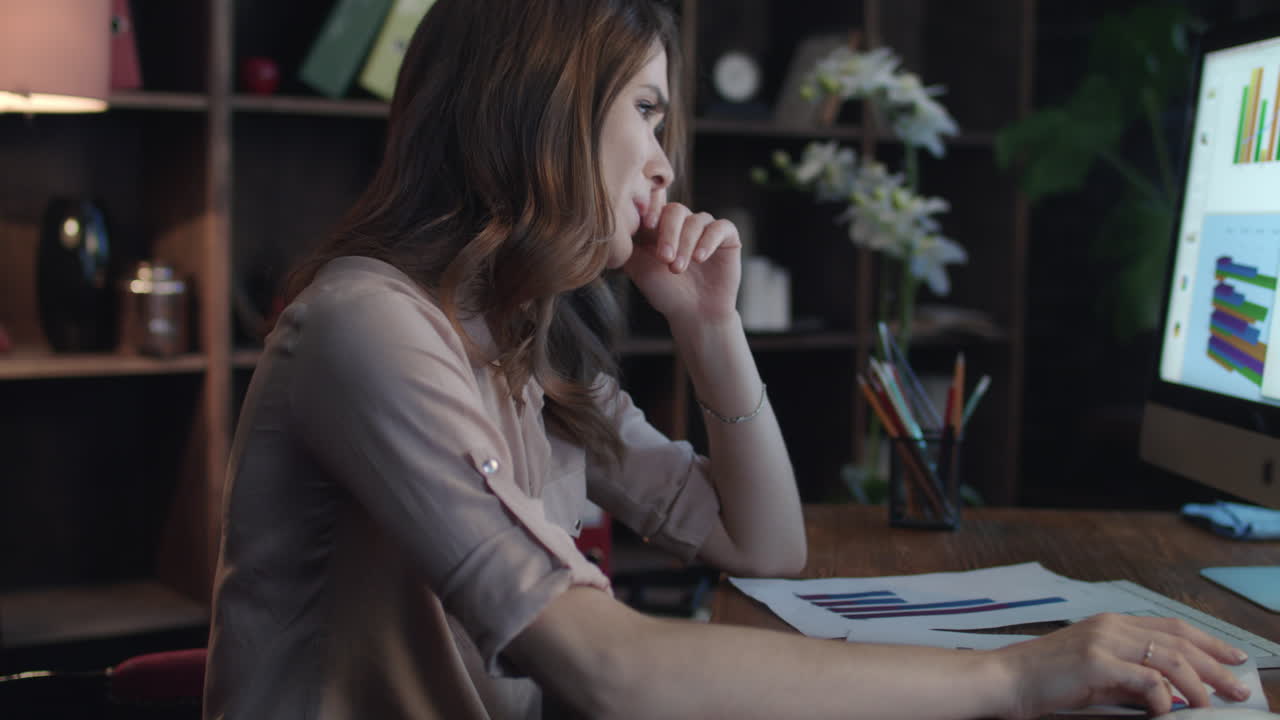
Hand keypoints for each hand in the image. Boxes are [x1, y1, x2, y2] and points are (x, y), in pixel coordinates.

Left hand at [624, 199, 741, 325]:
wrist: (694, 315)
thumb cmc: (665, 293)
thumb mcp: (639, 268)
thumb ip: (629, 243)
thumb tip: (618, 220)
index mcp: (660, 226)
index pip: (656, 204)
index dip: (652, 208)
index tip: (647, 224)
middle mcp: (683, 223)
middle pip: (675, 210)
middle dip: (668, 233)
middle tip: (664, 258)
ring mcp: (705, 229)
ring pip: (696, 220)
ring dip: (686, 244)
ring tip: (679, 268)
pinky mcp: (727, 237)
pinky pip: (720, 227)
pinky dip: (708, 241)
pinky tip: (700, 258)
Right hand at [993, 613, 1250, 718]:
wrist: (1006, 679)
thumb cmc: (1046, 680)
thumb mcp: (1095, 673)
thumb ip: (1129, 676)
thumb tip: (1168, 692)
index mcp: (1111, 624)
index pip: (1172, 627)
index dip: (1208, 642)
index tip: (1234, 659)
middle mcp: (1111, 626)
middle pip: (1179, 640)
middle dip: (1215, 665)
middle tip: (1238, 687)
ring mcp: (1103, 642)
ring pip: (1170, 658)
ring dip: (1198, 684)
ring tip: (1211, 704)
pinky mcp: (1096, 663)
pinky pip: (1147, 679)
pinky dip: (1164, 697)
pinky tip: (1167, 711)